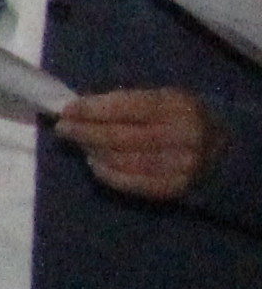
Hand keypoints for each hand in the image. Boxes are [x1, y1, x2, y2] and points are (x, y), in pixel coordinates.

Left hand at [57, 87, 218, 203]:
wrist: (224, 151)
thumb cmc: (183, 118)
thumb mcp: (165, 99)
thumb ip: (128, 102)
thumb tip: (82, 109)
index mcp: (177, 107)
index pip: (126, 107)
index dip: (92, 109)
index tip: (67, 110)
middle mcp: (181, 136)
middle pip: (119, 136)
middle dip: (85, 132)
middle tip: (63, 129)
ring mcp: (179, 165)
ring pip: (121, 161)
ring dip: (93, 151)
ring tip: (80, 144)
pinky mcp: (173, 188)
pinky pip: (130, 182)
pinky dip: (106, 173)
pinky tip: (95, 162)